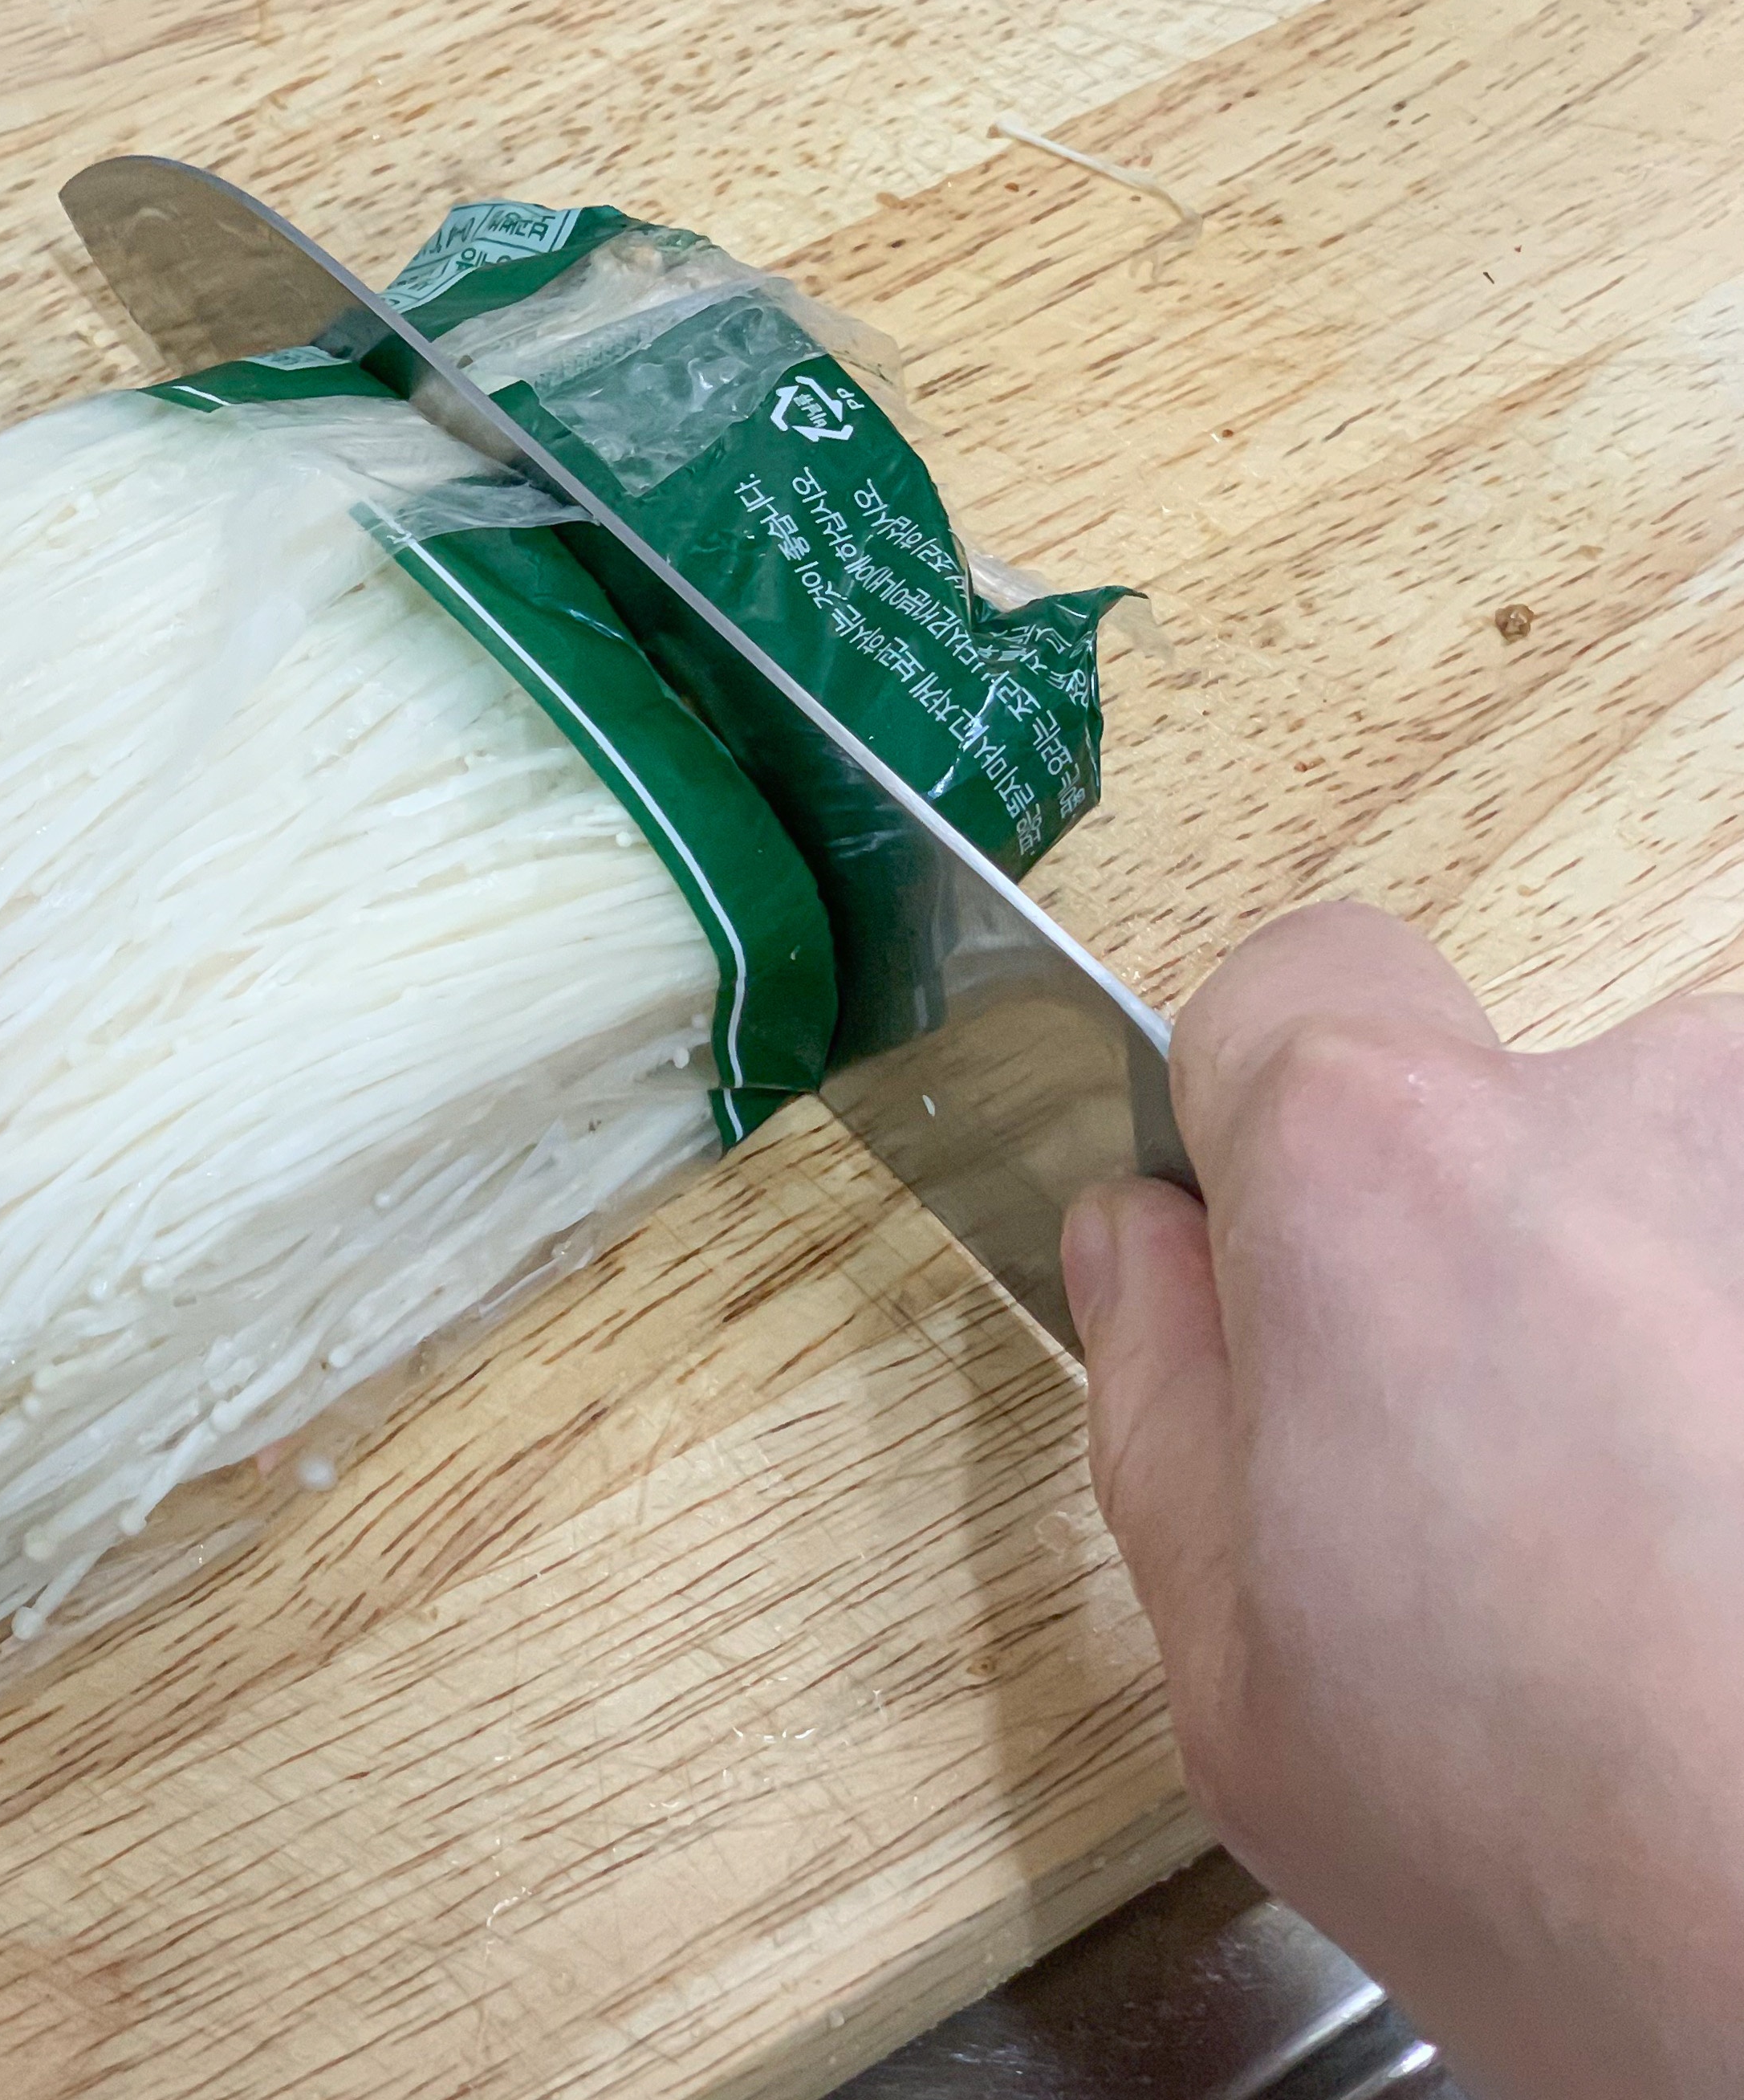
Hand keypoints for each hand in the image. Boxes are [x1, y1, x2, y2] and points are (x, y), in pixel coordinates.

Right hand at [1069, 901, 1743, 2097]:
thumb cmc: (1563, 1845)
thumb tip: (1143, 1244)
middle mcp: (1635, 1106)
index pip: (1291, 983)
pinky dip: (1740, 1370)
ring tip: (1658, 1555)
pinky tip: (1731, 1558)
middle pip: (1505, 1104)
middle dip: (1478, 1249)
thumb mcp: (1230, 1652)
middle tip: (1477, 1482)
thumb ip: (1160, 1390)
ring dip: (1653, 1318)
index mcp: (1381, 1174)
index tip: (1275, 1252)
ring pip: (1677, 1199)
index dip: (1258, 1121)